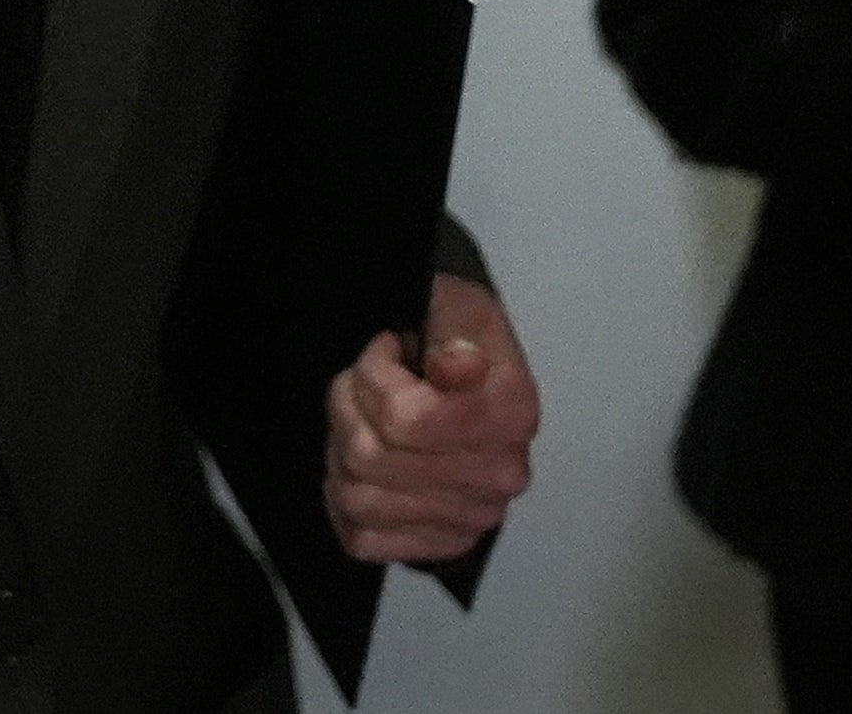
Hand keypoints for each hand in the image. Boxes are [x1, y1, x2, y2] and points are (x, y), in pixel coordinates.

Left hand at [320, 272, 536, 567]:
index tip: (389, 351)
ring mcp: (471, 519)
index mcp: (511, 414)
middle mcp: (500, 476)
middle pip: (370, 457)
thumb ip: (455, 330)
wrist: (476, 374)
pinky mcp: (443, 545)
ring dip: (341, 453)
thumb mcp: (458, 307)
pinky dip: (344, 505)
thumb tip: (455, 366)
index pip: (402, 419)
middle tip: (363, 384)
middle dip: (349, 408)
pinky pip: (362, 540)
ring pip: (357, 498)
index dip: (373, 376)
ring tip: (361, 422)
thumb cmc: (459, 337)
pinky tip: (360, 469)